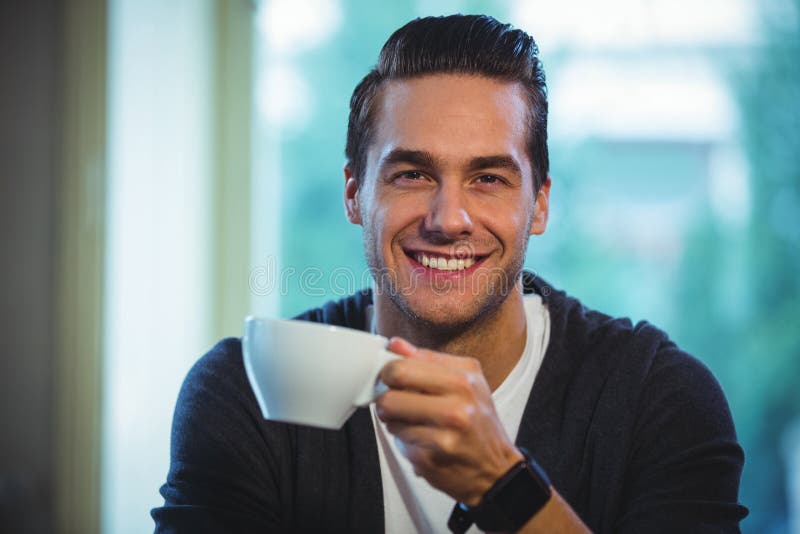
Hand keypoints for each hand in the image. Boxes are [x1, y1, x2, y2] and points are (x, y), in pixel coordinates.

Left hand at [376, 337, 523, 505]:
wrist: (495, 470)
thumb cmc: (478, 423)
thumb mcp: (465, 383)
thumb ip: (427, 361)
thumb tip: (395, 344)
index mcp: (465, 377)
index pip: (405, 363)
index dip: (390, 371)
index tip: (393, 379)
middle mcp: (459, 401)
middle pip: (393, 386)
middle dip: (386, 394)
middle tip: (393, 400)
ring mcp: (447, 430)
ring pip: (390, 414)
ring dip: (394, 419)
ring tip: (412, 422)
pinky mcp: (433, 455)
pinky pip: (398, 438)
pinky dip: (403, 439)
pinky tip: (419, 440)